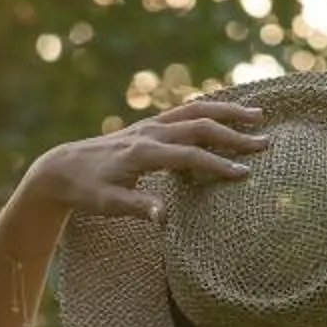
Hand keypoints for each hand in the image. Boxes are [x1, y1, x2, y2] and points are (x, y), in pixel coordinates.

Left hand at [26, 98, 268, 222]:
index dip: (218, 165)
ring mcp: (150, 125)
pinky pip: (185, 111)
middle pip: (200, 126)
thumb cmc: (85, 190)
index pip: (190, 156)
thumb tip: (167, 217)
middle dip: (234, 133)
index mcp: (143, 153)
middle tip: (265, 142)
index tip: (245, 174)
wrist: (61, 168)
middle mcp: (149, 133)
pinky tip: (227, 112)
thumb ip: (139, 207)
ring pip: (195, 111)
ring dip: (227, 112)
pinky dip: (210, 108)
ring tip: (258, 115)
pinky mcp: (149, 126)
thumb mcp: (108, 204)